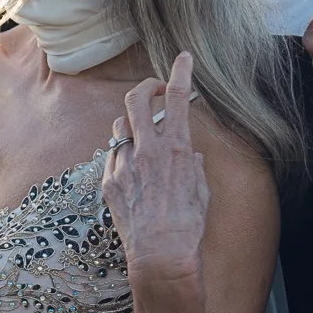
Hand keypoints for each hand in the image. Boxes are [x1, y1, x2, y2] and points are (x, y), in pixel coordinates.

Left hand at [101, 54, 207, 284]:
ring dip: (132, 127)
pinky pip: (113, 159)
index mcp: (176, 148)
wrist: (161, 256)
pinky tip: (135, 177)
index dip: (180, 71)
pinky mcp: (110, 182)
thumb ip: (193, 165)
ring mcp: (124, 164)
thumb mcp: (202, 190)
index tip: (183, 57)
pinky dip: (124, 160)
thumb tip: (189, 155)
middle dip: (145, 86)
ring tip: (143, 140)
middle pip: (136, 98)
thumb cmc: (188, 226)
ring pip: (120, 127)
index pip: (178, 96)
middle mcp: (148, 150)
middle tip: (153, 90)